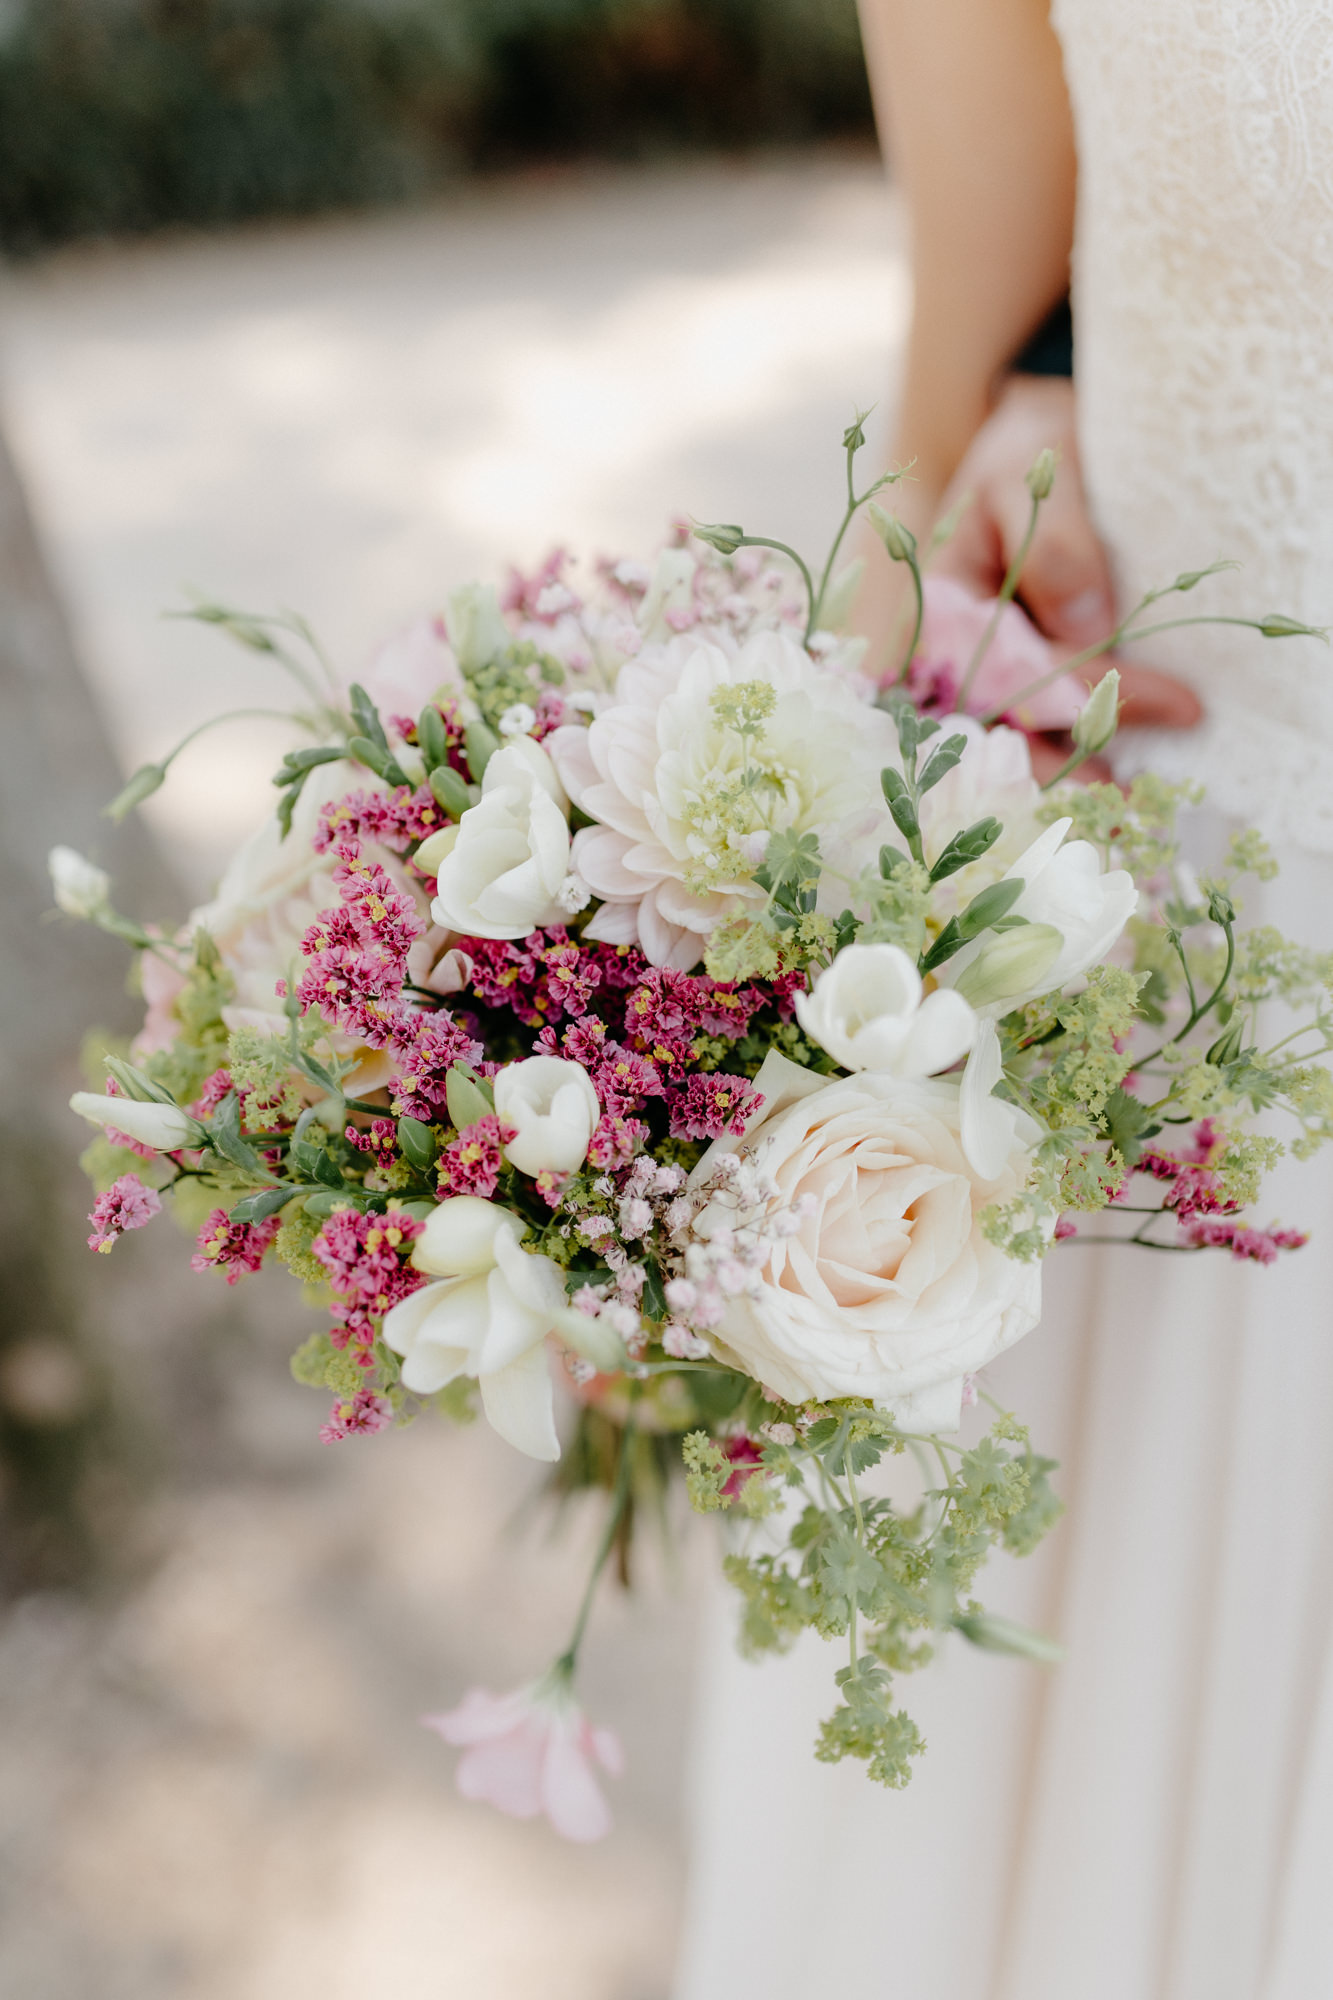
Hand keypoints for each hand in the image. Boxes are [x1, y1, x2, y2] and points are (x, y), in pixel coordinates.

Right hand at [932, 375, 1201, 773]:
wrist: (1025, 439)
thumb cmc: (1022, 452)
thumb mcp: (1031, 478)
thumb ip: (1055, 547)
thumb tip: (1088, 624)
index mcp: (939, 606)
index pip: (1013, 671)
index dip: (1087, 698)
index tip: (1177, 703)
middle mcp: (947, 652)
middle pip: (1002, 727)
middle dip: (1065, 766)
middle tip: (1130, 798)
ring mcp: (975, 668)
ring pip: (1011, 737)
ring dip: (1066, 771)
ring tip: (1124, 802)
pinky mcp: (1006, 671)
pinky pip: (1028, 721)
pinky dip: (1065, 747)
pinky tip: (1105, 771)